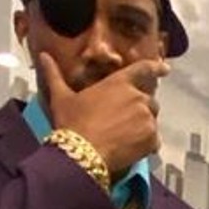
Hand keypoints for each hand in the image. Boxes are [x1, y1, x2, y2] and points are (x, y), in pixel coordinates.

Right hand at [40, 53, 164, 174]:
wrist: (83, 153)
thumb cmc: (72, 122)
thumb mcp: (61, 98)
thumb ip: (54, 75)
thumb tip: (42, 56)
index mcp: (120, 83)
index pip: (144, 69)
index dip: (156, 68)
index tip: (165, 69)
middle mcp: (138, 97)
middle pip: (149, 101)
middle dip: (141, 109)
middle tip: (124, 122)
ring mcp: (147, 119)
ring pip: (152, 121)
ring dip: (143, 126)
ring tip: (125, 137)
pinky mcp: (152, 139)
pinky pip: (154, 141)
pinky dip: (146, 145)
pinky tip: (130, 150)